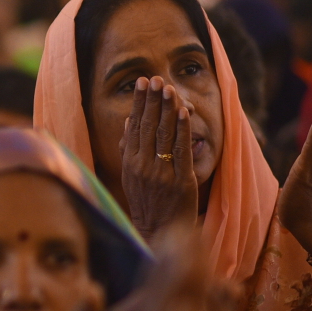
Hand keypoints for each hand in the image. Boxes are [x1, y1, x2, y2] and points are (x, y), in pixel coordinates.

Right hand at [117, 77, 198, 238]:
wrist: (159, 232)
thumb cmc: (146, 203)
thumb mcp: (130, 176)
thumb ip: (129, 148)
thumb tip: (129, 121)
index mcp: (130, 162)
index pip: (134, 126)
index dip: (139, 103)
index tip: (141, 83)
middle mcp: (143, 165)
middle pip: (148, 126)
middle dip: (152, 100)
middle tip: (154, 78)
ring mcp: (161, 172)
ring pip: (163, 134)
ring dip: (167, 108)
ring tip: (168, 87)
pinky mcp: (181, 180)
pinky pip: (181, 149)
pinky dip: (182, 129)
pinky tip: (182, 111)